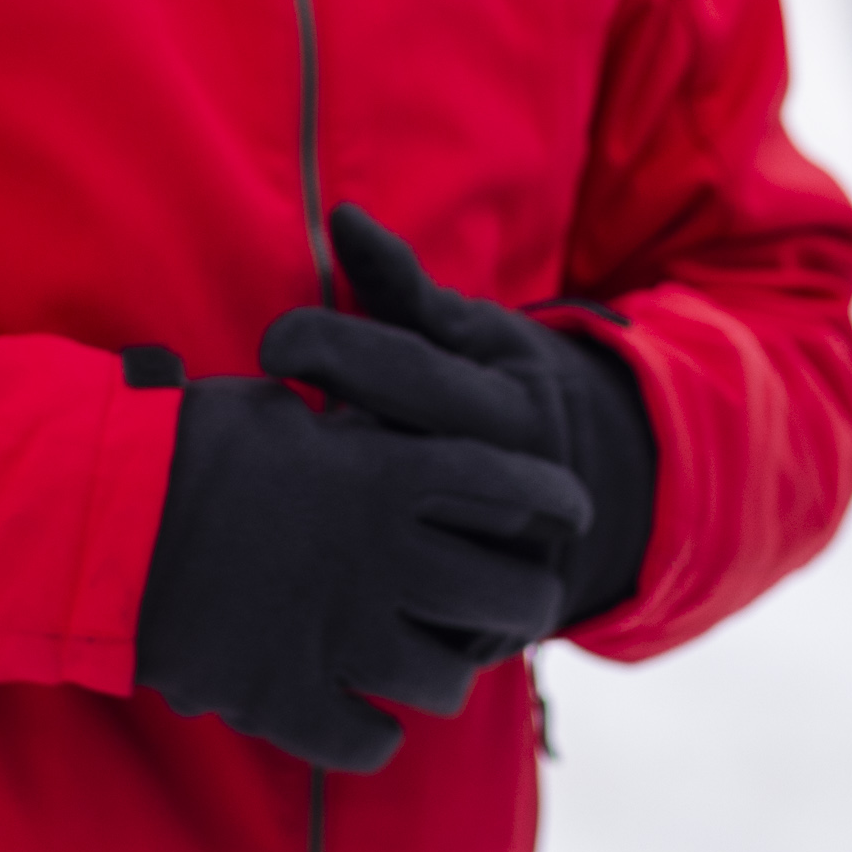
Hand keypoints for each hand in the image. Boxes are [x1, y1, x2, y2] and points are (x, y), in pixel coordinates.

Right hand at [133, 374, 590, 771]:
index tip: (572, 510)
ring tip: (429, 668)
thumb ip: (345, 424)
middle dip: (522, 604)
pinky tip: (363, 721)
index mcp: (389, 472)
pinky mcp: (290, 698)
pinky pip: (369, 741)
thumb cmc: (180, 447)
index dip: (554, 500)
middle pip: (509, 596)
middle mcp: (385, 556)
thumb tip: (367, 418)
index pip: (515, 485)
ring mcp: (341, 634)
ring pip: (447, 680)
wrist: (95, 522)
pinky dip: (372, 736)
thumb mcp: (276, 410)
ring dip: (444, 674)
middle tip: (514, 607)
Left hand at [265, 205, 658, 627]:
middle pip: (398, 465)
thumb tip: (342, 217)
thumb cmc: (503, 393)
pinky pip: (407, 629)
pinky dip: (348, 606)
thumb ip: (402, 285)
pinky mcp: (485, 634)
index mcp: (512, 407)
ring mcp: (504, 569)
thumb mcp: (472, 335)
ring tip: (269, 506)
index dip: (330, 349)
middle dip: (315, 447)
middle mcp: (515, 490)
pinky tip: (289, 576)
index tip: (272, 344)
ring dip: (329, 531)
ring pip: (400, 556)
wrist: (599, 491)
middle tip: (251, 424)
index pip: (407, 370)